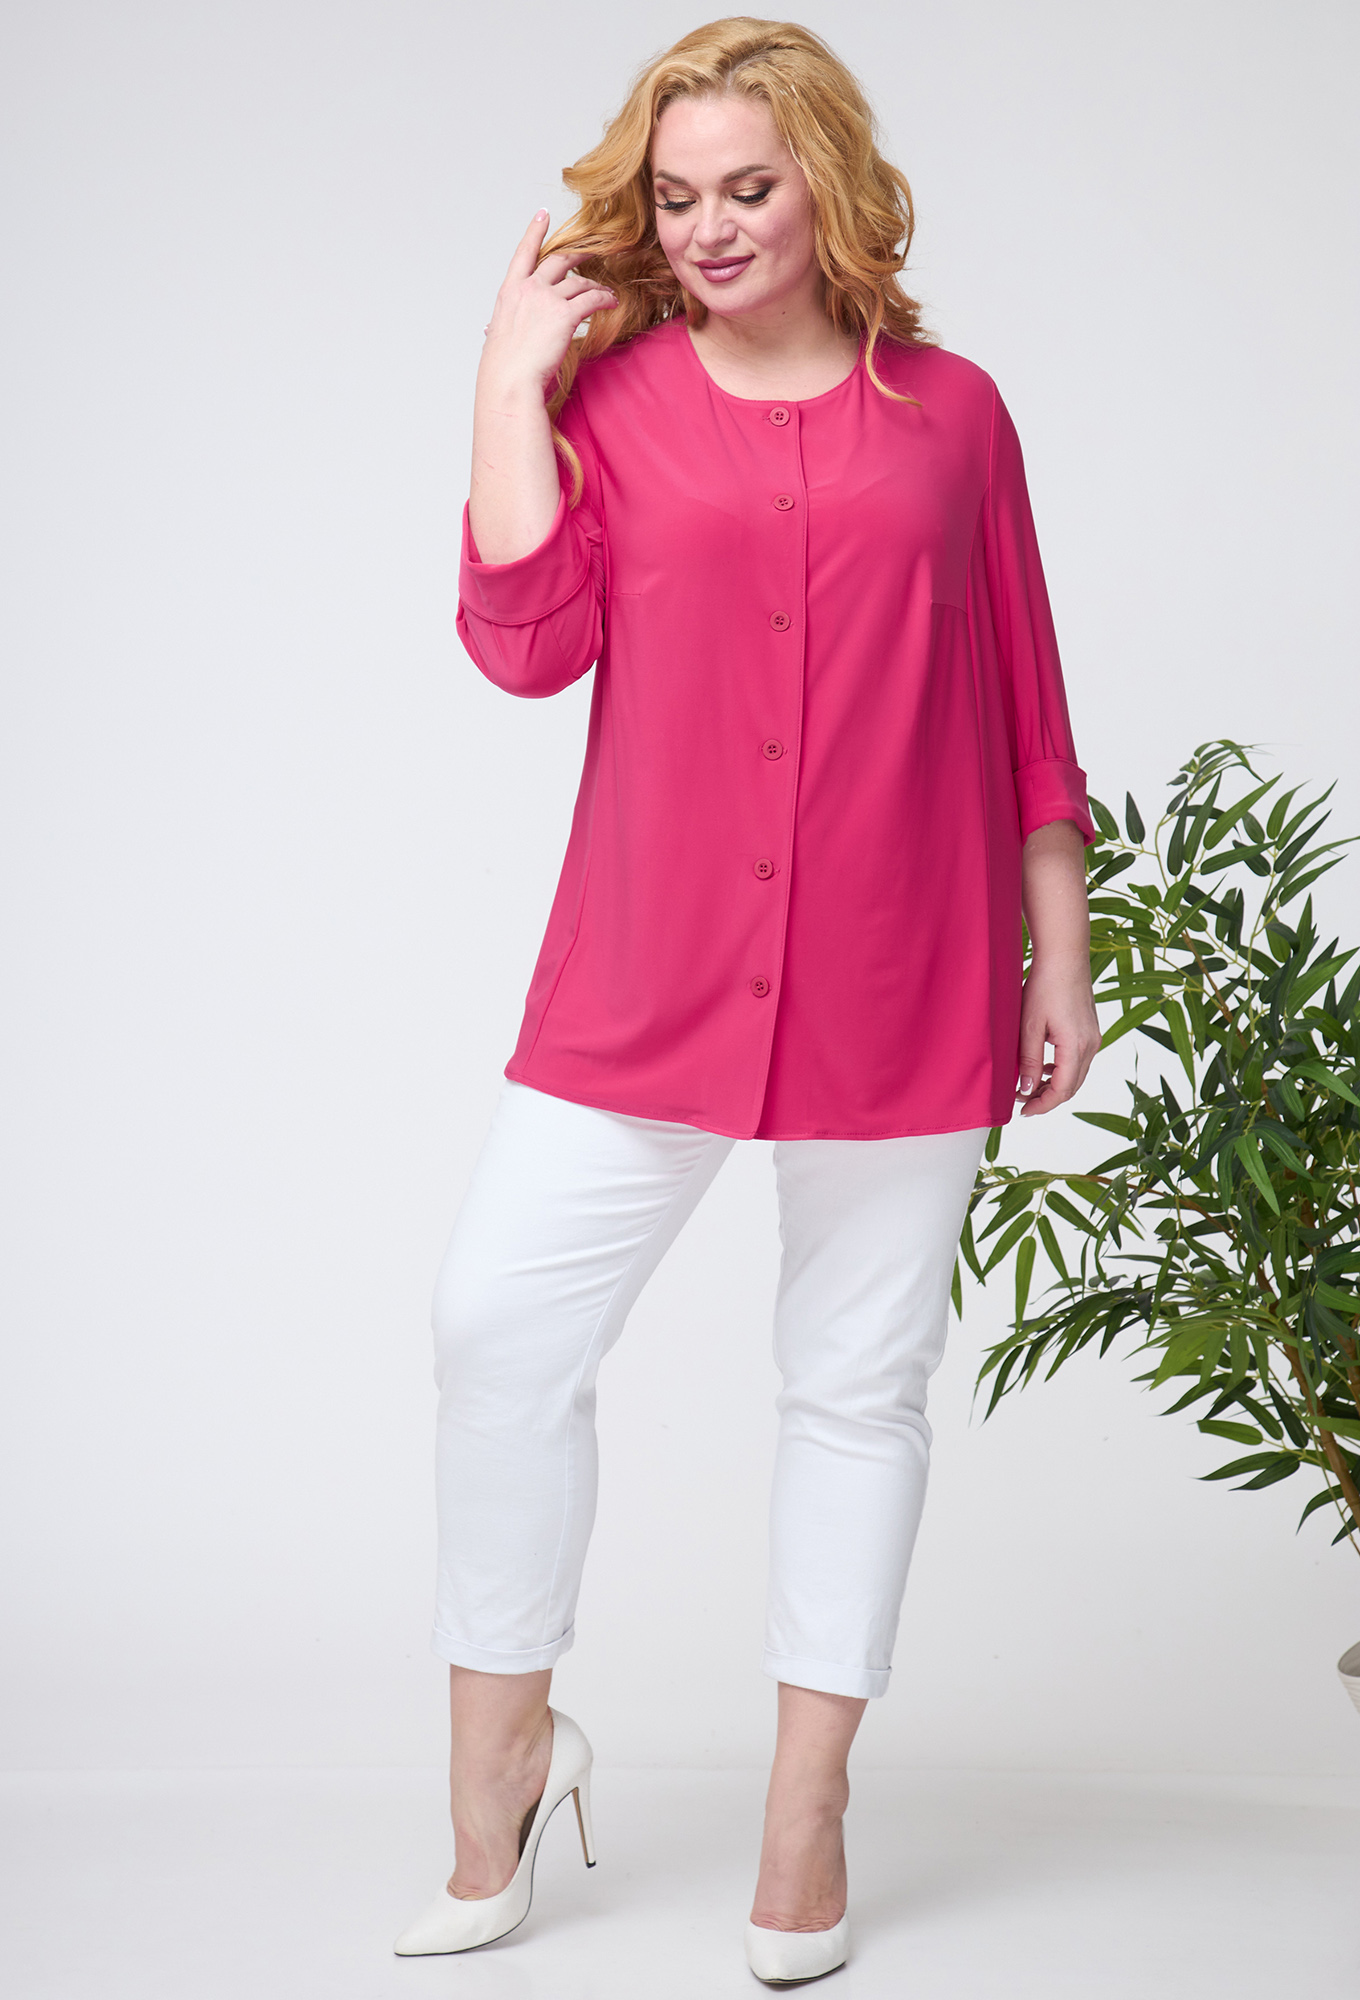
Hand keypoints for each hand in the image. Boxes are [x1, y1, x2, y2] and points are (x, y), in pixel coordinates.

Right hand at [479, 212, 617, 393]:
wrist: (510, 381)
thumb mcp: (496, 338)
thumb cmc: (503, 367)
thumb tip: (489, 328)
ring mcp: (547, 299)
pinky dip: (605, 299)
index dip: (534, 232)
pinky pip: (592, 299)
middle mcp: (528, 289)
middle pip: (557, 261)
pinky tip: (611, 302)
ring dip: (596, 284)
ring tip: (607, 293)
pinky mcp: (565, 315)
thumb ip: (499, 326)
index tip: (542, 215)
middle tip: (590, 252)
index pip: (523, 253)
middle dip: (577, 254)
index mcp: (509, 292)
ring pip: (579, 281)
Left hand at [1016, 957, 1100, 1113]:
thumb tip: (1027, 1090)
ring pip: (1076, 1075)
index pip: (1062, 1090)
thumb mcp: (1029, 1027)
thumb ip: (1029, 1061)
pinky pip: (1079, 1060)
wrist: (1064, 958)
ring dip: (1054, 1085)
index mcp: (1077, 1047)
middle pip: (1072, 1086)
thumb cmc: (1044, 987)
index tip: (1023, 1111)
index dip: (1042, 1105)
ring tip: (1029, 1087)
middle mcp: (1091, 1045)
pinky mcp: (1091, 1031)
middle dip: (1047, 1098)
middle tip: (1022, 1102)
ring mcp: (1094, 1038)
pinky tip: (1045, 1068)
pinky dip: (1062, 1070)